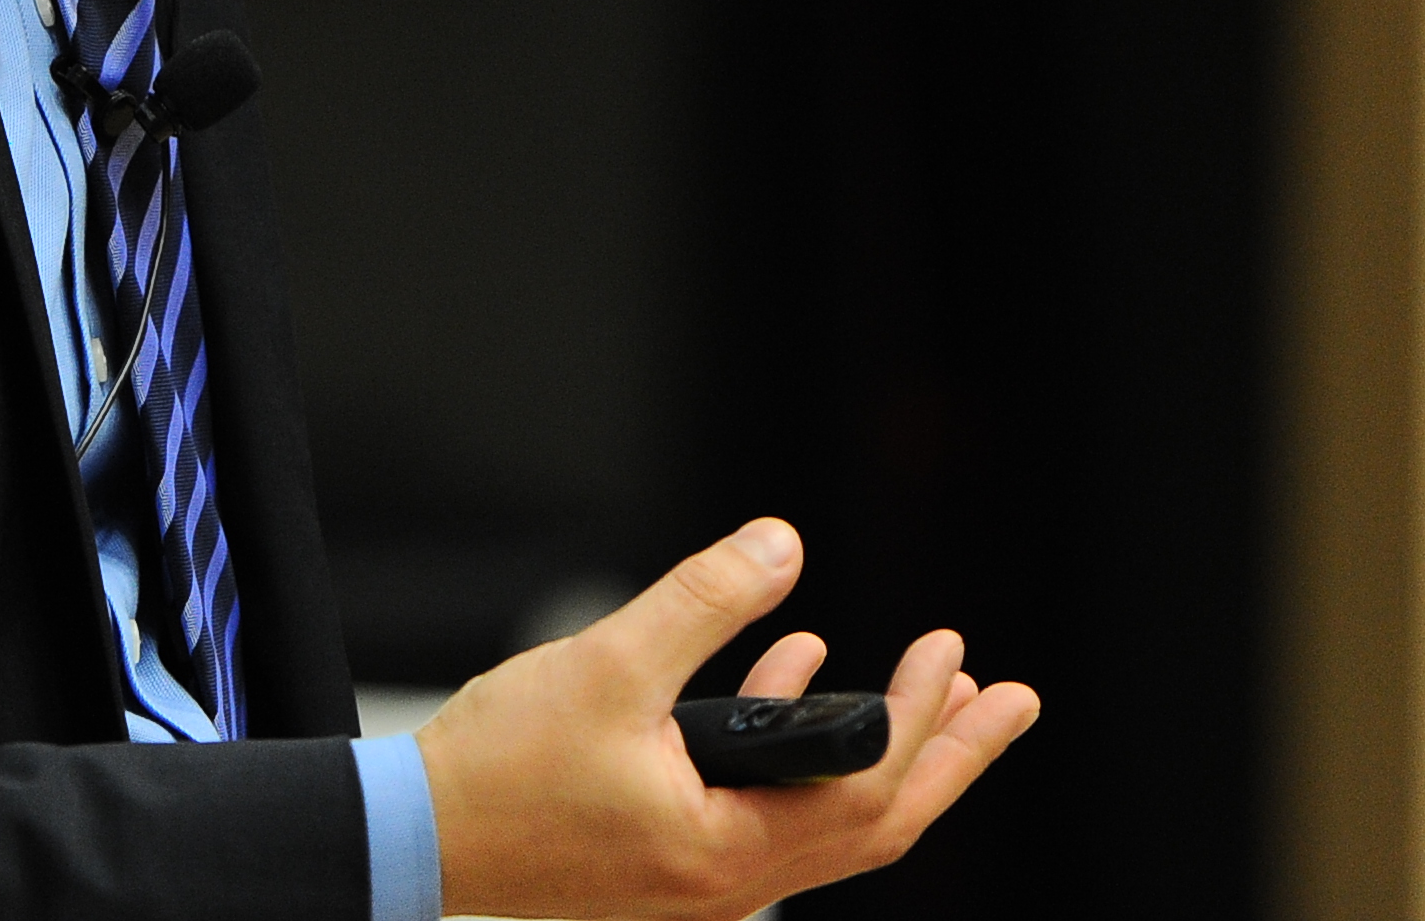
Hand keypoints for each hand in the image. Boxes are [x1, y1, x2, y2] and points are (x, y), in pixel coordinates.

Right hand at [409, 518, 1038, 919]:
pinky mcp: (669, 856)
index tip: (954, 654)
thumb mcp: (609, 665)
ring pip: (828, 819)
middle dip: (949, 757)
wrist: (414, 839)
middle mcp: (728, 882)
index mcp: (728, 852)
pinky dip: (799, 745)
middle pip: (875, 826)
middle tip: (1010, 702)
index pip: (868, 794)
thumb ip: (703, 601)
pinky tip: (799, 667)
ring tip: (934, 687)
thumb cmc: (499, 770)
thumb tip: (783, 543)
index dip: (926, 724)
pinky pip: (768, 806)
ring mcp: (701, 879)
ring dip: (885, 751)